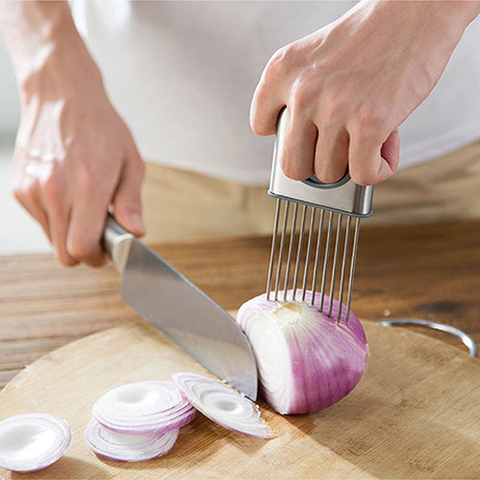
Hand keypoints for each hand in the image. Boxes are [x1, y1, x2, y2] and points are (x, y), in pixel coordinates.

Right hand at [11, 56, 144, 266]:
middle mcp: (56, 192)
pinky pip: (40, 221)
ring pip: (51, 240)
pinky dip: (55, 219)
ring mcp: (32, 191)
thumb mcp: (131, 163)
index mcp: (88, 187)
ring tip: (84, 207)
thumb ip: (131, 203)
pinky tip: (67, 196)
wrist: (61, 96)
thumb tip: (135, 233)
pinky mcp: (18, 188)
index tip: (107, 251)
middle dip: (84, 253)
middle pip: (64, 254)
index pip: (82, 248)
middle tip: (99, 235)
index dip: (97, 258)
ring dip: (69, 234)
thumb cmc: (102, 128)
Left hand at [251, 1, 479, 184]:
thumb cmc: (368, 36)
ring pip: (328, 174)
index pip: (261, 126)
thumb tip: (308, 150)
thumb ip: (301, 98)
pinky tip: (383, 152)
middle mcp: (303, 91)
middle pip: (293, 166)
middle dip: (315, 165)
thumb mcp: (314, 57)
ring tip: (367, 139)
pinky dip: (376, 170)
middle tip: (336, 149)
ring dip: (350, 164)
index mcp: (282, 71)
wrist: (415, 9)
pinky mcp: (370, 123)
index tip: (305, 132)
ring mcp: (335, 109)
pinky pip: (362, 175)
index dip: (286, 136)